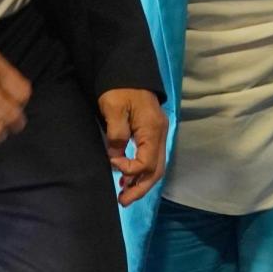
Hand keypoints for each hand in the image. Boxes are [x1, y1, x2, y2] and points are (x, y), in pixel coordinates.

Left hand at [98, 88, 166, 205]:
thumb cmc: (119, 88)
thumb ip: (116, 135)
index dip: (128, 168)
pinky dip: (142, 171)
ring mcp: (159, 133)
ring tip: (125, 194)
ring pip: (156, 166)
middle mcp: (161, 134)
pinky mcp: (153, 132)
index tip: (111, 162)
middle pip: (156, 169)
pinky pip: (152, 157)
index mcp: (153, 129)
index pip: (146, 162)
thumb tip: (116, 157)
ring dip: (142, 182)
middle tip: (123, 201)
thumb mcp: (114, 108)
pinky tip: (129, 177)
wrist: (127, 70)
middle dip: (140, 188)